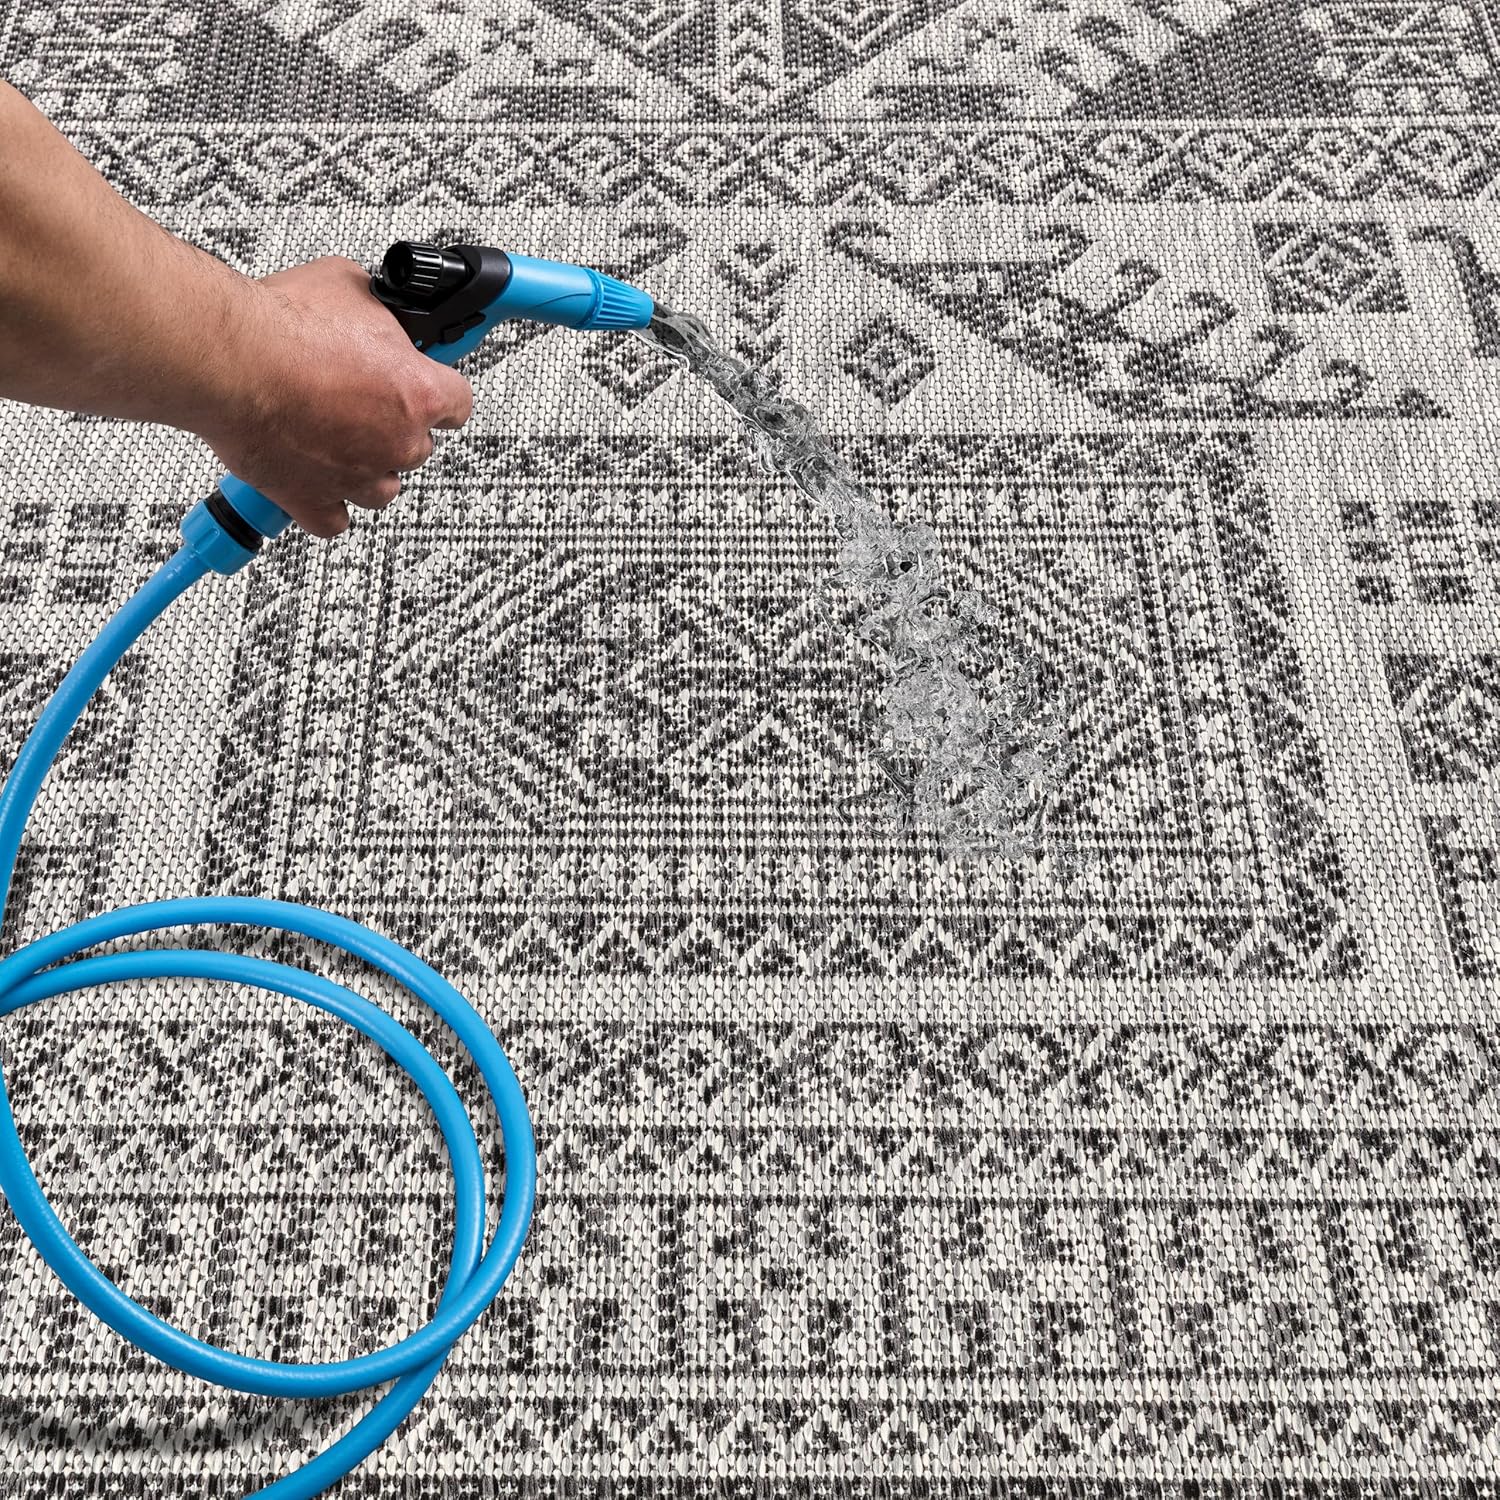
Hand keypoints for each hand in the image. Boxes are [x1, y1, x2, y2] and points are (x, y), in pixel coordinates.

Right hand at [197, 257, 472, 537]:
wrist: (227, 359)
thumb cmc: (282, 324)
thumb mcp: (348, 287)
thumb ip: (376, 312)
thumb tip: (375, 309)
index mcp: (418, 392)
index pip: (458, 403)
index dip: (439, 394)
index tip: (426, 388)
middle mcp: (397, 442)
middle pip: (417, 447)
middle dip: (393, 427)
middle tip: (356, 401)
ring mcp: (357, 477)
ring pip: (383, 488)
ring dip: (367, 467)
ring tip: (336, 439)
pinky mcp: (312, 501)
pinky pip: (333, 521)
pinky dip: (325, 504)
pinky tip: (313, 481)